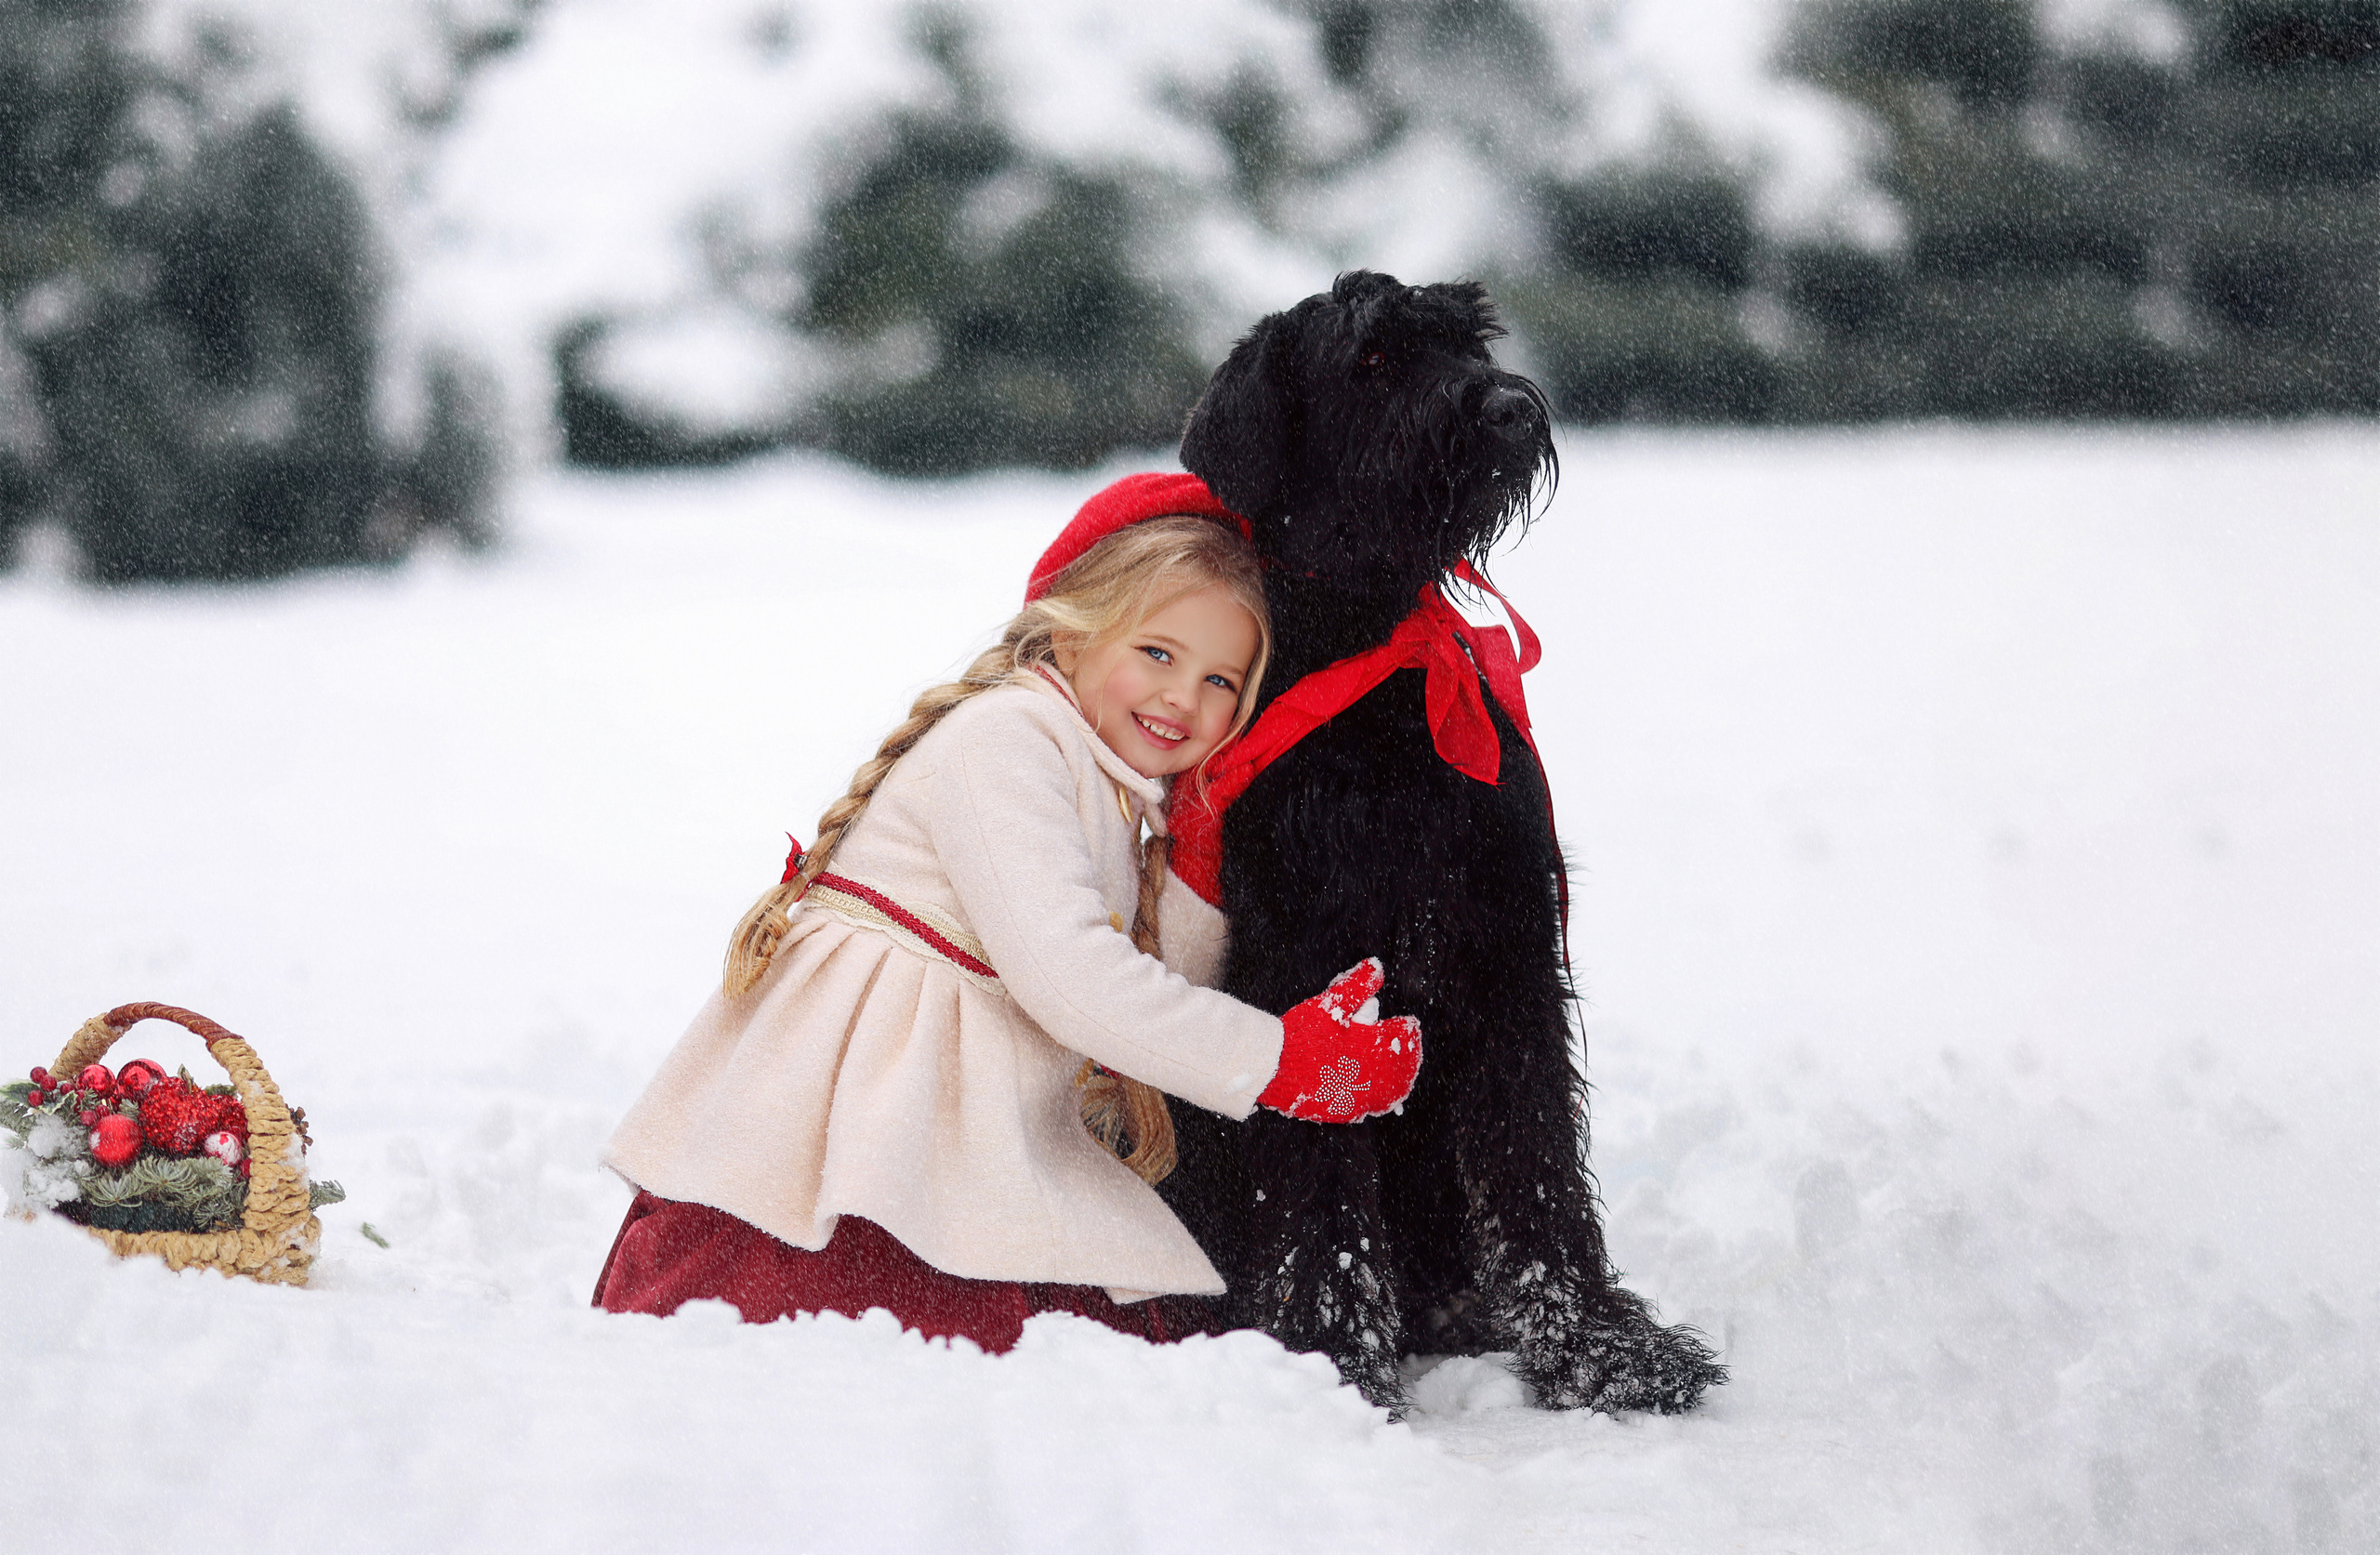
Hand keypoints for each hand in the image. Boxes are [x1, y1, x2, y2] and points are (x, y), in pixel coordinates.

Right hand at [1258, 958, 1421, 1122]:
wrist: (1273, 1066)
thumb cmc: (1301, 1034)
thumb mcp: (1331, 1003)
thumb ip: (1358, 984)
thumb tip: (1376, 967)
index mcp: (1373, 1047)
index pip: (1403, 1038)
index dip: (1406, 1029)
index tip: (1406, 1024)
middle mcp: (1370, 1076)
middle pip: (1403, 1069)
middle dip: (1407, 1056)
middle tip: (1407, 1047)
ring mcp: (1357, 1097)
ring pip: (1390, 1092)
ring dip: (1395, 1078)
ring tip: (1395, 1069)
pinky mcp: (1342, 1110)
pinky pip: (1369, 1106)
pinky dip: (1375, 1095)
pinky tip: (1370, 1086)